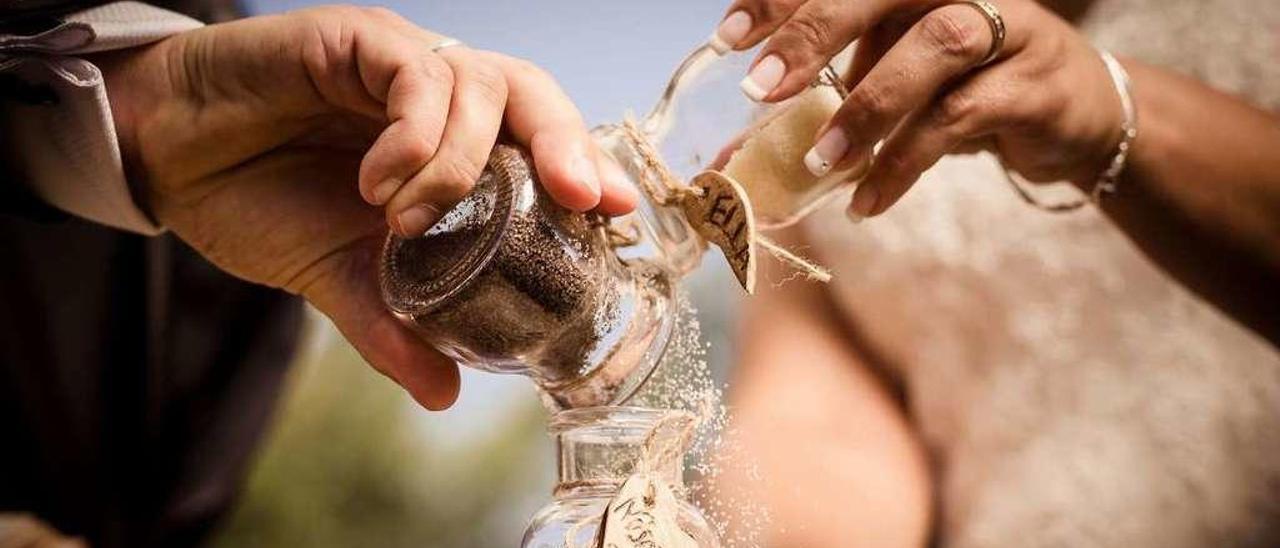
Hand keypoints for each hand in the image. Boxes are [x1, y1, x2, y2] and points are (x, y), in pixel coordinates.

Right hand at [92, 6, 636, 408]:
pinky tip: (382, 186)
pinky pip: (415, 73)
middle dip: (567, 146)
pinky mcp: (354, 38)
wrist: (170, 157)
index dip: (586, 169)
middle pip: (533, 95)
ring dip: (461, 163)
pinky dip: (415, 136)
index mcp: (454, 141)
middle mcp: (438, 94)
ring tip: (409, 222)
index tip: (617, 214)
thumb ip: (392, 325)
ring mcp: (400, 61)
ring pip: (480, 83)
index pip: (541, 141)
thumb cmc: (264, 200)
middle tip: (580, 201)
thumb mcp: (338, 275)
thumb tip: (443, 393)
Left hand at [710, 0, 1123, 218]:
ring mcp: (1006, 27)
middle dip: (814, 34)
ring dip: (868, 106)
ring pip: (933, 47)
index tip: (727, 37)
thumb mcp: (888, 78)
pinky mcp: (1032, 84)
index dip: (781, 1)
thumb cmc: (962, 86)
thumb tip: (733, 154)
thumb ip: (822, 101)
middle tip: (761, 88)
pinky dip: (905, 162)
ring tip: (820, 160)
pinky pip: (960, 118)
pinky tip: (866, 198)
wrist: (1074, 112)